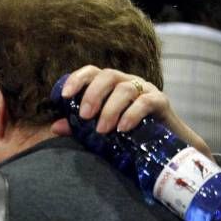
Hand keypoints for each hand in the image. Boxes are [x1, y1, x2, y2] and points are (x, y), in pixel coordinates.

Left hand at [51, 66, 212, 158]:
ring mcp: (145, 89)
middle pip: (108, 76)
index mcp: (110, 85)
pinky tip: (122, 128)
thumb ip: (79, 127)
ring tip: (102, 130)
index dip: (77, 79)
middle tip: (85, 116)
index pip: (92, 72)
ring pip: (126, 89)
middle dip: (93, 94)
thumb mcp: (100, 131)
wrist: (165, 148)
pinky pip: (146, 101)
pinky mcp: (161, 101)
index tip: (64, 96)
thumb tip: (55, 127)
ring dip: (111, 109)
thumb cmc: (127, 135)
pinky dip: (132, 114)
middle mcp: (127, 82)